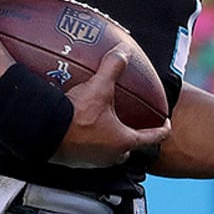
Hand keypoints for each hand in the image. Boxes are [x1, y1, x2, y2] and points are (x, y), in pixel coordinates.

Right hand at [50, 49, 171, 167]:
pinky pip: (89, 155)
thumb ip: (113, 67)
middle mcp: (111, 156)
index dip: (162, 129)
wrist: (47, 132)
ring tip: (104, 127)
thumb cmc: (76, 117)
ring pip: (109, 154)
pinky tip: (81, 133)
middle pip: (129, 148)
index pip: (153, 137)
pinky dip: (89, 145)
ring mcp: (93, 162)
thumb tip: (123, 51)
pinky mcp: (76, 162)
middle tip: (129, 125)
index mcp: (124, 141)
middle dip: (130, 137)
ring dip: (109, 142)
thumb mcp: (99, 87)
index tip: (166, 125)